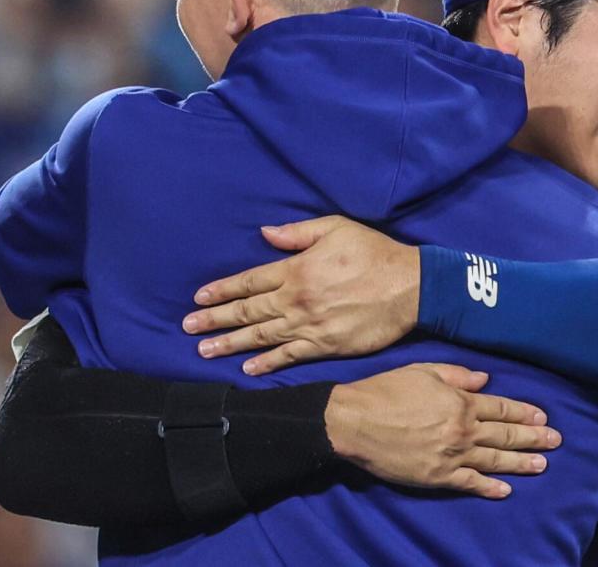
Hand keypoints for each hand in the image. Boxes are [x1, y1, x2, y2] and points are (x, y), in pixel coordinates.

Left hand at [184, 216, 419, 373]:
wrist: (409, 287)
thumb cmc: (374, 253)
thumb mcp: (336, 228)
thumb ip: (298, 233)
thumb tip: (265, 234)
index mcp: (297, 270)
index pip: (250, 282)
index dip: (222, 290)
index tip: (199, 298)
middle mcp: (297, 299)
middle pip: (248, 312)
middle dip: (215, 319)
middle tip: (188, 328)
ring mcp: (310, 326)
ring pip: (262, 337)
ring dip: (230, 344)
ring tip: (205, 350)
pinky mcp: (326, 346)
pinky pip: (290, 356)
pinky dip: (267, 364)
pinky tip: (247, 369)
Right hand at [325, 363, 561, 498]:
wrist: (355, 421)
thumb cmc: (386, 391)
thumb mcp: (423, 371)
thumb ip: (457, 375)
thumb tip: (486, 380)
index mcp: (460, 402)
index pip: (501, 407)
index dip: (524, 412)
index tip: (543, 416)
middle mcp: (462, 430)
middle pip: (504, 435)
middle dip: (533, 437)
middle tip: (556, 440)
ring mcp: (451, 456)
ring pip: (494, 461)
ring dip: (521, 463)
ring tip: (543, 464)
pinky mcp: (437, 477)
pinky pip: (470, 484)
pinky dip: (489, 488)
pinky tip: (505, 490)